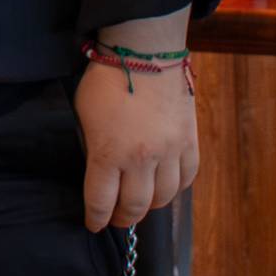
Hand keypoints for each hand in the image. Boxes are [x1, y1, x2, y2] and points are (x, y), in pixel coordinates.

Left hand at [74, 12, 199, 232]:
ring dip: (149, 206)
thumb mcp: (86, 115)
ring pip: (163, 198)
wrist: (146, 51)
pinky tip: (164, 185)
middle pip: (135, 206)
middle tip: (116, 218)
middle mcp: (141, 159)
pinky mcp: (190, 142)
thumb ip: (93, 147)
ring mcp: (170, 151)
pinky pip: (186, 178)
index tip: (93, 224)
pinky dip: (174, 188)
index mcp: (108, 152)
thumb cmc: (108, 79)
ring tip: (140, 203)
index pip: (101, 201)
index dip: (95, 218)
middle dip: (122, 218)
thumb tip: (100, 171)